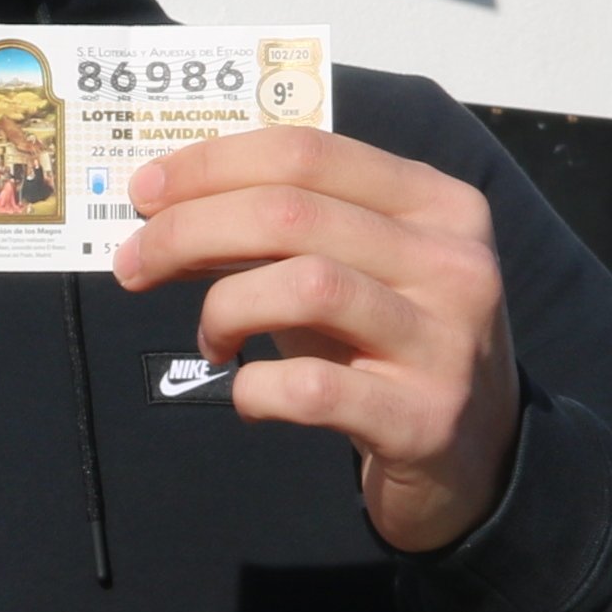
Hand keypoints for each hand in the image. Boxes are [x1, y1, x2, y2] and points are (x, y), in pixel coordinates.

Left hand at [110, 125, 520, 554]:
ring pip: (306, 286)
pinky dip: (257, 387)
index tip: (146, 192)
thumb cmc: (391, 347)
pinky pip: (313, 389)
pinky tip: (247, 393)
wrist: (476, 458)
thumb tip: (167, 209)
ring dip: (226, 307)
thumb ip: (285, 232)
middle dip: (190, 231)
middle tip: (135, 264)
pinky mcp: (424, 419)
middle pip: (294, 213)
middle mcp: (452, 262)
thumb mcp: (357, 269)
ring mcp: (445, 342)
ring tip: (212, 338)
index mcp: (437, 204)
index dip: (212, 164)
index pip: (308, 152)